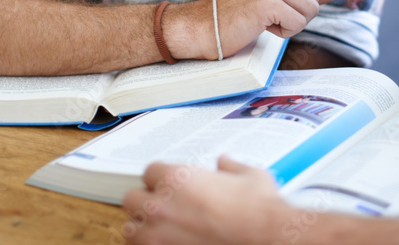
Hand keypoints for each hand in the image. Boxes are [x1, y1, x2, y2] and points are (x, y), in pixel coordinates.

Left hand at [122, 157, 289, 244]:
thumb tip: (225, 163)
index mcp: (179, 178)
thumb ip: (231, 167)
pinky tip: (168, 243)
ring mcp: (159, 236)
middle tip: (164, 206)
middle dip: (147, 201)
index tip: (171, 184)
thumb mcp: (250, 176)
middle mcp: (163, 206)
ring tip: (161, 230)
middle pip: (132, 198)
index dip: (162, 177)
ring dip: (143, 228)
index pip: (150, 171)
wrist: (268, 239)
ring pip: (130, 229)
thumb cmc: (259, 211)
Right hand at [164, 0, 336, 59]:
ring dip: (292, 24)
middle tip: (268, 17)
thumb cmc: (237, 16)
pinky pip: (298, 23)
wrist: (204, 28)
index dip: (299, 3)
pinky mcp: (266, 2)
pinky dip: (284, 32)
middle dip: (298, 15)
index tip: (274, 8)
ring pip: (310, 10)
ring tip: (264, 22)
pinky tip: (262, 27)